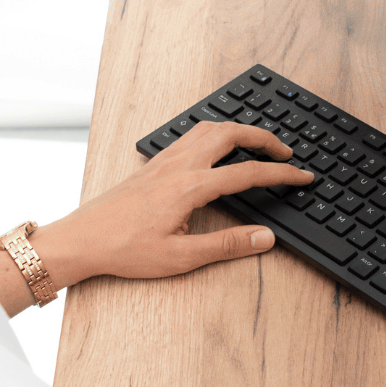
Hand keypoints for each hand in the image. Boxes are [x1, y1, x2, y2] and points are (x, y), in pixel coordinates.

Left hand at [31, 119, 314, 288]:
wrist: (83, 239)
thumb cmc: (125, 249)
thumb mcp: (180, 258)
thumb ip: (226, 246)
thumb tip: (264, 238)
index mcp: (191, 187)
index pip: (248, 173)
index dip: (281, 174)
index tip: (302, 176)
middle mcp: (179, 166)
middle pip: (231, 134)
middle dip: (264, 137)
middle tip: (286, 151)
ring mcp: (164, 161)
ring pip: (209, 128)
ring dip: (239, 130)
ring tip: (258, 143)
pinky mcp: (154, 165)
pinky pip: (190, 135)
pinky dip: (215, 132)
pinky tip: (216, 145)